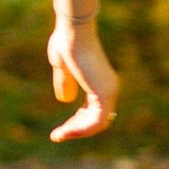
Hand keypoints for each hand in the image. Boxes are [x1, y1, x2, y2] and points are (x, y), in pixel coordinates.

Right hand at [48, 16, 118, 142]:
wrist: (73, 33)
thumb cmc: (66, 43)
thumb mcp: (62, 67)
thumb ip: (65, 82)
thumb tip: (66, 100)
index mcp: (101, 81)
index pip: (94, 111)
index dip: (78, 122)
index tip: (61, 129)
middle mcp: (109, 88)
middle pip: (96, 120)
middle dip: (76, 129)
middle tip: (58, 135)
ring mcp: (109, 91)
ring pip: (96, 124)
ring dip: (76, 132)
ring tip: (58, 135)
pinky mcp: (105, 94)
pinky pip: (96, 122)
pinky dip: (81, 130)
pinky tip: (65, 131)